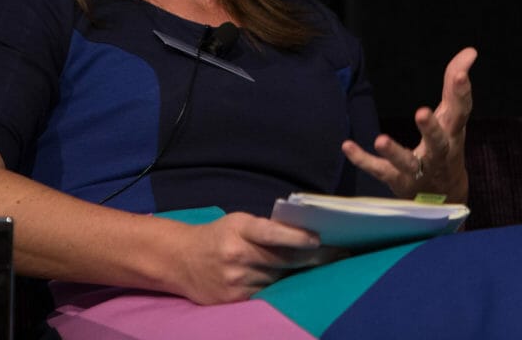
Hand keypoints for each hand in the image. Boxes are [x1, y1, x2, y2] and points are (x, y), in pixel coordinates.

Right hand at [170, 213, 344, 303]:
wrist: (181, 260)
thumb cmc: (218, 235)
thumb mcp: (238, 222)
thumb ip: (266, 228)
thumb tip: (303, 234)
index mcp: (239, 229)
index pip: (271, 233)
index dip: (296, 237)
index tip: (319, 239)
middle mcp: (237, 254)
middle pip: (282, 259)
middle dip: (313, 257)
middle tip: (340, 254)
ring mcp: (235, 279)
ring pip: (278, 278)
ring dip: (301, 273)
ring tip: (325, 267)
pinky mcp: (234, 299)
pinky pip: (266, 293)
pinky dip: (282, 287)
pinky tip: (298, 283)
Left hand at [342, 47, 475, 202]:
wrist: (444, 197)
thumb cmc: (447, 146)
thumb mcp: (454, 117)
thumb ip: (455, 85)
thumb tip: (470, 51)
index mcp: (453, 133)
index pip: (461, 112)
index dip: (462, 93)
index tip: (461, 75)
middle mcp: (439, 154)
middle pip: (438, 143)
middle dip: (431, 129)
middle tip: (422, 112)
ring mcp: (418, 171)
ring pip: (407, 163)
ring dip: (394, 152)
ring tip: (380, 140)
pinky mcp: (398, 181)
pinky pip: (379, 171)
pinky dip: (363, 160)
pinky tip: (347, 146)